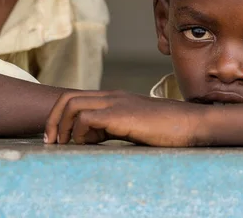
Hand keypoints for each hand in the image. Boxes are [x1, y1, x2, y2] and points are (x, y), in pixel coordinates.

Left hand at [44, 90, 208, 146]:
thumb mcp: (132, 126)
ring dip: (62, 127)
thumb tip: (87, 139)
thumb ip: (110, 128)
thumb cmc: (166, 129)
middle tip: (52, 143)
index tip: (57, 140)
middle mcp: (111, 96)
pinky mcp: (121, 114)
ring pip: (71, 104)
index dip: (59, 118)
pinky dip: (78, 132)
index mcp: (114, 98)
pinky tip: (86, 145)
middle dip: (53, 121)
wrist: (190, 123)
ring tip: (65, 146)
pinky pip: (86, 117)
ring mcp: (116, 103)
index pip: (75, 99)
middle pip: (67, 99)